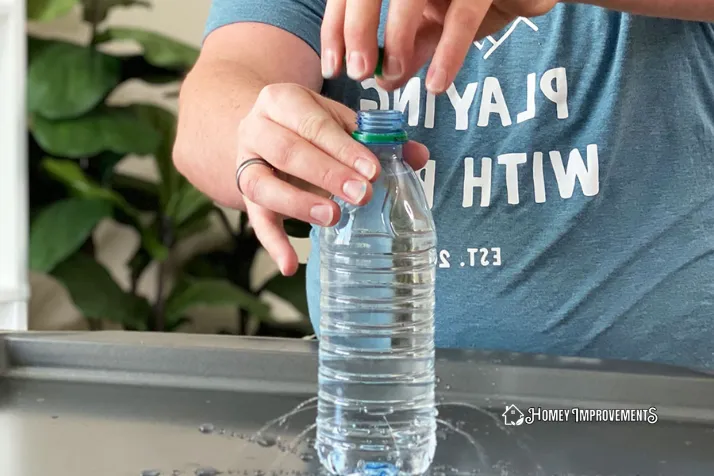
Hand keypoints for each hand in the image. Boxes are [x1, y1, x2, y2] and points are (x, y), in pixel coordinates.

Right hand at [236, 83, 429, 275]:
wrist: (267, 130)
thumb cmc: (311, 126)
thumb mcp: (340, 121)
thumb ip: (376, 137)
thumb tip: (418, 155)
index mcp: (282, 100)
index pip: (314, 123)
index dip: (344, 148)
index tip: (373, 170)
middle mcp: (256, 128)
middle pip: (287, 151)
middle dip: (327, 174)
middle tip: (363, 195)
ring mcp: (245, 163)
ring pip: (262, 185)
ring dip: (298, 204)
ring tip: (332, 218)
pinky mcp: (245, 195)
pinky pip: (256, 221)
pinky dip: (273, 245)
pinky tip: (290, 265)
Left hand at [320, 0, 557, 92]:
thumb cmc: (474, 2)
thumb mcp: (433, 28)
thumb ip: (409, 49)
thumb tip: (384, 81)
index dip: (337, 29)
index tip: (334, 67)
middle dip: (357, 30)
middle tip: (357, 73)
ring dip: (396, 39)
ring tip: (393, 77)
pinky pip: (462, 15)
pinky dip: (447, 52)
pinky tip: (437, 84)